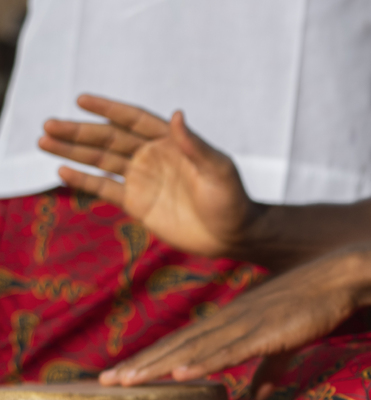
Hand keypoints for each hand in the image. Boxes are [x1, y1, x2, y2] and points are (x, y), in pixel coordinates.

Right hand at [38, 94, 257, 257]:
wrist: (233, 236)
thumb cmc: (232, 200)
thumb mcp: (218, 170)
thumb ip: (195, 145)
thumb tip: (177, 115)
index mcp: (171, 142)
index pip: (133, 119)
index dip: (108, 109)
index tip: (82, 99)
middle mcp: (153, 157)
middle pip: (109, 138)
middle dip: (79, 131)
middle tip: (49, 124)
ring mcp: (143, 179)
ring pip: (102, 160)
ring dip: (74, 151)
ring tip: (43, 140)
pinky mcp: (138, 204)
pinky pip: (106, 189)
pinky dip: (84, 180)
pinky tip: (62, 170)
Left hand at [98, 255, 359, 386]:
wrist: (340, 277)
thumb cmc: (314, 305)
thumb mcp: (285, 342)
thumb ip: (270, 369)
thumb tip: (258, 396)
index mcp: (231, 320)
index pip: (183, 344)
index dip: (151, 360)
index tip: (120, 377)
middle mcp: (229, 319)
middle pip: (177, 346)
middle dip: (141, 365)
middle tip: (105, 383)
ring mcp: (246, 323)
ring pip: (194, 349)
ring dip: (159, 365)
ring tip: (127, 381)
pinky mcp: (267, 331)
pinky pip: (230, 350)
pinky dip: (204, 361)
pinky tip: (181, 372)